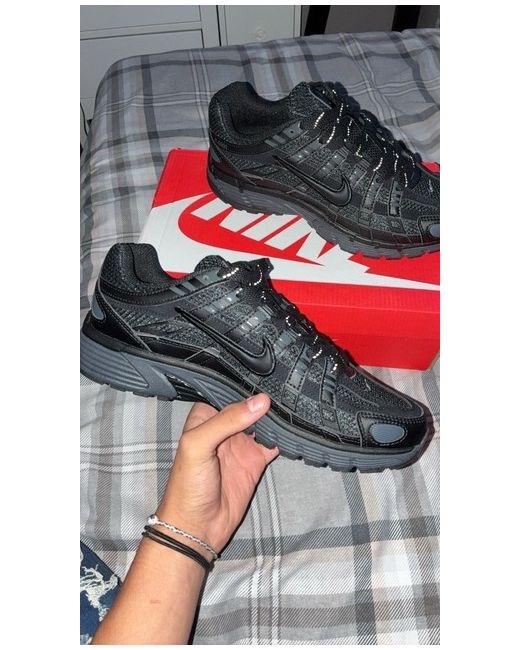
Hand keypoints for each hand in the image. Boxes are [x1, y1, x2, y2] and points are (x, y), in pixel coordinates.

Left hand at [156, 394, 278, 555]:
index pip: (227, 392)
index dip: (245, 384)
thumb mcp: (198, 445)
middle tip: (286, 386)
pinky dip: (284, 436)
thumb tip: (259, 401)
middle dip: (265, 398)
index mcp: (205, 417)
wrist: (197, 527)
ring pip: (263, 421)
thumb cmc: (187, 485)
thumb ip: (227, 421)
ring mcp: (241, 443)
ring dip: (276, 415)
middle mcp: (224, 427)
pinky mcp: (255, 460)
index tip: (266, 374)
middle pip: (249, 405)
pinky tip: (294, 427)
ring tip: (294, 401)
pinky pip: (273, 442)